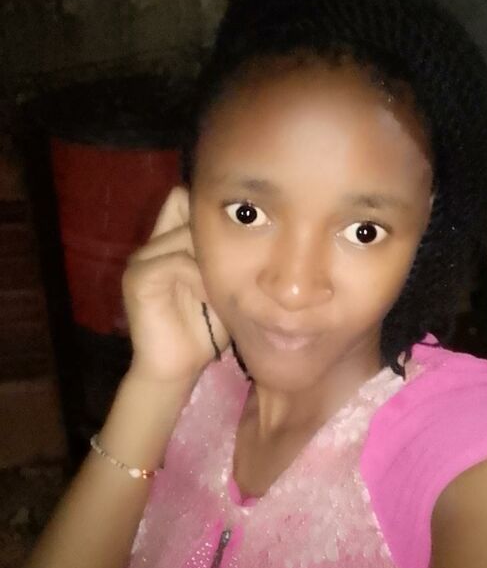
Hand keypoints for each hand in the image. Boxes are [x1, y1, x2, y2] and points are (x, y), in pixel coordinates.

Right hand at [122, 186, 229, 383]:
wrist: (176, 369)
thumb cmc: (206, 330)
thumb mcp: (225, 285)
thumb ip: (230, 258)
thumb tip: (266, 230)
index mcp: (171, 243)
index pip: (185, 198)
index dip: (212, 208)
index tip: (244, 226)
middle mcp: (153, 244)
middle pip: (184, 205)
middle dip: (213, 230)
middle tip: (236, 257)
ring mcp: (142, 259)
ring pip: (184, 234)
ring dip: (209, 257)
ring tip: (221, 286)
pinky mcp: (138, 278)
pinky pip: (174, 261)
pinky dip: (197, 278)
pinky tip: (206, 298)